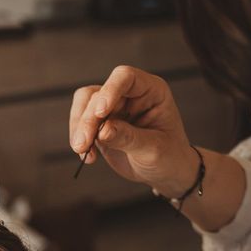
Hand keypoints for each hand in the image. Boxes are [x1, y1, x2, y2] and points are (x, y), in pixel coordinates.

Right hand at [69, 66, 198, 196]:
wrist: (166, 173)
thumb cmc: (171, 157)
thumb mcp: (155, 150)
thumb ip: (129, 138)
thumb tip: (102, 130)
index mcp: (150, 90)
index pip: (125, 77)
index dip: (110, 90)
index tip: (101, 112)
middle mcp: (129, 94)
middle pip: (98, 94)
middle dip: (88, 120)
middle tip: (83, 144)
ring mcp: (112, 107)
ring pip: (84, 104)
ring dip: (80, 127)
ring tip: (83, 151)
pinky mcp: (99, 122)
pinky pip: (81, 122)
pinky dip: (79, 137)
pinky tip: (87, 155)